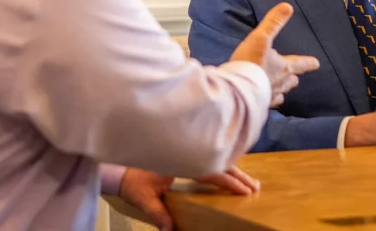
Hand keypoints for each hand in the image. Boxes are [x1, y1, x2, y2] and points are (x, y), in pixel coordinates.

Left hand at [118, 166, 259, 230]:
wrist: (120, 169)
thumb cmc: (131, 182)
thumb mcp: (144, 199)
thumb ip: (157, 213)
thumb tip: (169, 230)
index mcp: (179, 160)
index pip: (210, 171)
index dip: (228, 181)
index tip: (244, 190)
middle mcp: (185, 154)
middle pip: (218, 162)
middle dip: (238, 174)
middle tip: (255, 187)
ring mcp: (186, 153)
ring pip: (215, 159)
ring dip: (233, 169)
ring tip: (250, 181)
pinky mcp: (185, 156)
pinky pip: (209, 159)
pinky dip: (223, 166)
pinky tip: (231, 172)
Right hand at [230, 3, 319, 106]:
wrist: (236, 87)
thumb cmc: (250, 61)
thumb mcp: (261, 37)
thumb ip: (273, 23)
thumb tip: (287, 7)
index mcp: (283, 67)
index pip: (300, 63)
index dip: (307, 63)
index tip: (316, 64)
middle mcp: (280, 82)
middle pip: (291, 80)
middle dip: (293, 77)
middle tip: (295, 77)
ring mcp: (269, 94)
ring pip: (281, 92)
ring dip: (283, 88)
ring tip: (283, 89)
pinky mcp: (259, 103)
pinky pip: (268, 102)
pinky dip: (269, 99)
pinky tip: (268, 100)